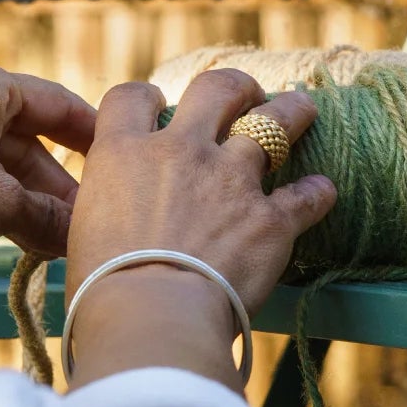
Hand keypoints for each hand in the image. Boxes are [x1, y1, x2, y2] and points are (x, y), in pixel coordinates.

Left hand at [0, 58, 97, 280]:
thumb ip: (47, 216)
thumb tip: (78, 234)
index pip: (54, 101)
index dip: (89, 132)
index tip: (115, 156)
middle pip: (22, 135)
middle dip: (54, 180)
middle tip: (82, 215)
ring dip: (23, 195)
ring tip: (52, 234)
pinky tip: (11, 233)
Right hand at [63, 69, 336, 387]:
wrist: (151, 318)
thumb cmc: (104, 289)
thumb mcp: (84, 231)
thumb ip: (109, 205)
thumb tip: (115, 216)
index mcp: (125, 154)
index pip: (132, 97)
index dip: (148, 98)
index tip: (159, 107)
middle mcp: (181, 152)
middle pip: (217, 88)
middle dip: (237, 87)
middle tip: (246, 98)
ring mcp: (231, 180)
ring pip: (276, 122)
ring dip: (292, 112)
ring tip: (301, 110)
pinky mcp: (270, 219)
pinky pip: (307, 195)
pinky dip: (317, 193)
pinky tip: (322, 192)